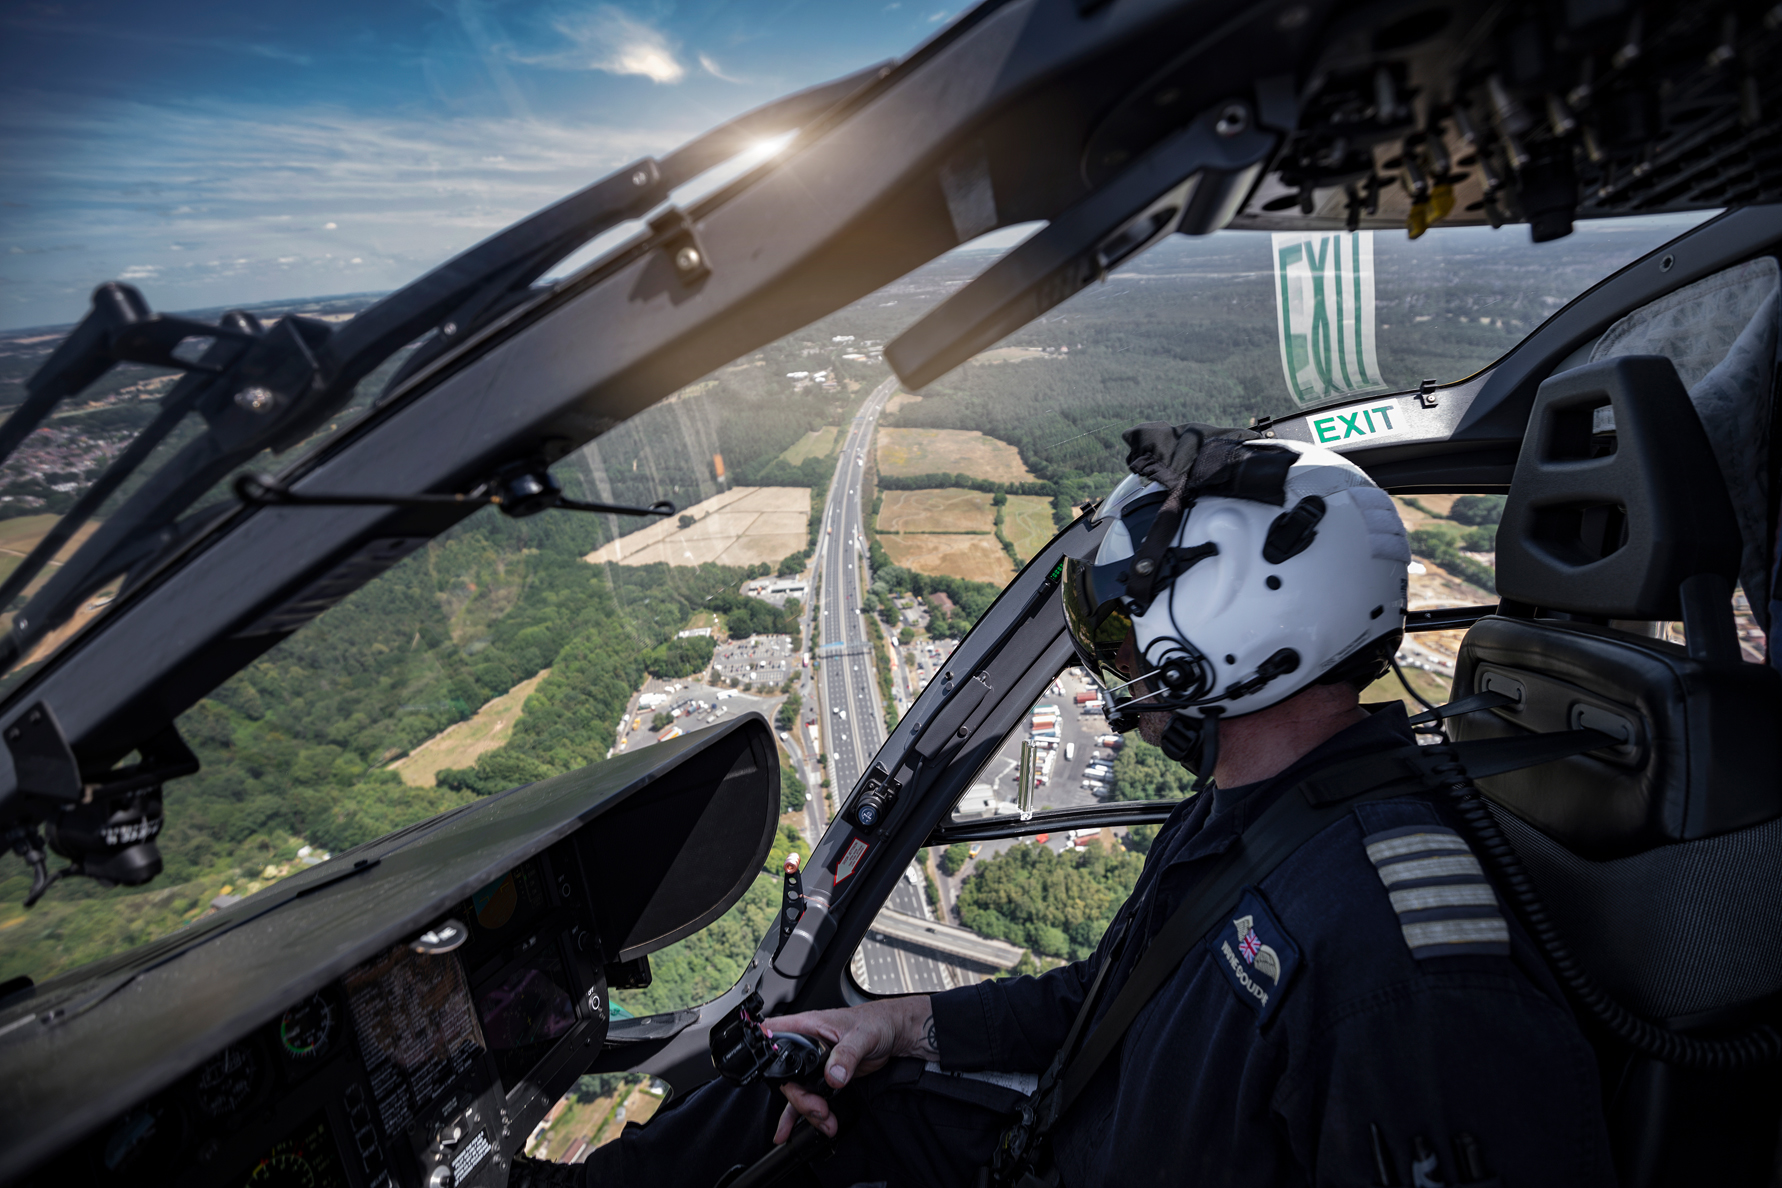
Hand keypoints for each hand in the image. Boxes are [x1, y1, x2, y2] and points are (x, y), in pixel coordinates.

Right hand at [764, 994, 937, 1142]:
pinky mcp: (823, 1077)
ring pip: (797, 1092)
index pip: (774, 1034)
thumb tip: (833, 1075)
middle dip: (800, 1099)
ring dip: (807, 1111)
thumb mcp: (862, 1036)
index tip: (768, 1071)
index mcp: (808, 1026)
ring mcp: (813, 1064)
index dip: (764, 1050)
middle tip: (819, 1109)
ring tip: (826, 1121)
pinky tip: (789, 1130)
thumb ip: (846, 1055)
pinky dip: (800, 1115)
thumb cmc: (876, 1023)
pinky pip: (806, 1098)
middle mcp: (806, 1045)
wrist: (891, 1034)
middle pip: (786, 1077)